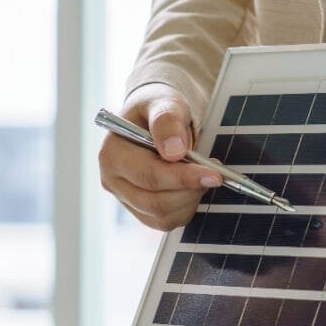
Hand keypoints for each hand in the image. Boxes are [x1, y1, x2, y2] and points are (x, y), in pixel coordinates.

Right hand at [98, 82, 219, 230]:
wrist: (151, 120)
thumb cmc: (155, 110)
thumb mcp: (163, 102)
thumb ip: (167, 121)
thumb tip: (174, 151)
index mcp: (112, 154)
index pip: (148, 175)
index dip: (183, 178)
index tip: (213, 174)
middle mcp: (112, 181)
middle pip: (155, 202)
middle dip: (190, 190)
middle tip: (214, 174)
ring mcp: (124, 199)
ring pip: (162, 217)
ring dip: (190, 200)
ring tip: (202, 176)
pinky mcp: (138, 210)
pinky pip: (165, 222)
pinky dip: (185, 208)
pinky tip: (192, 187)